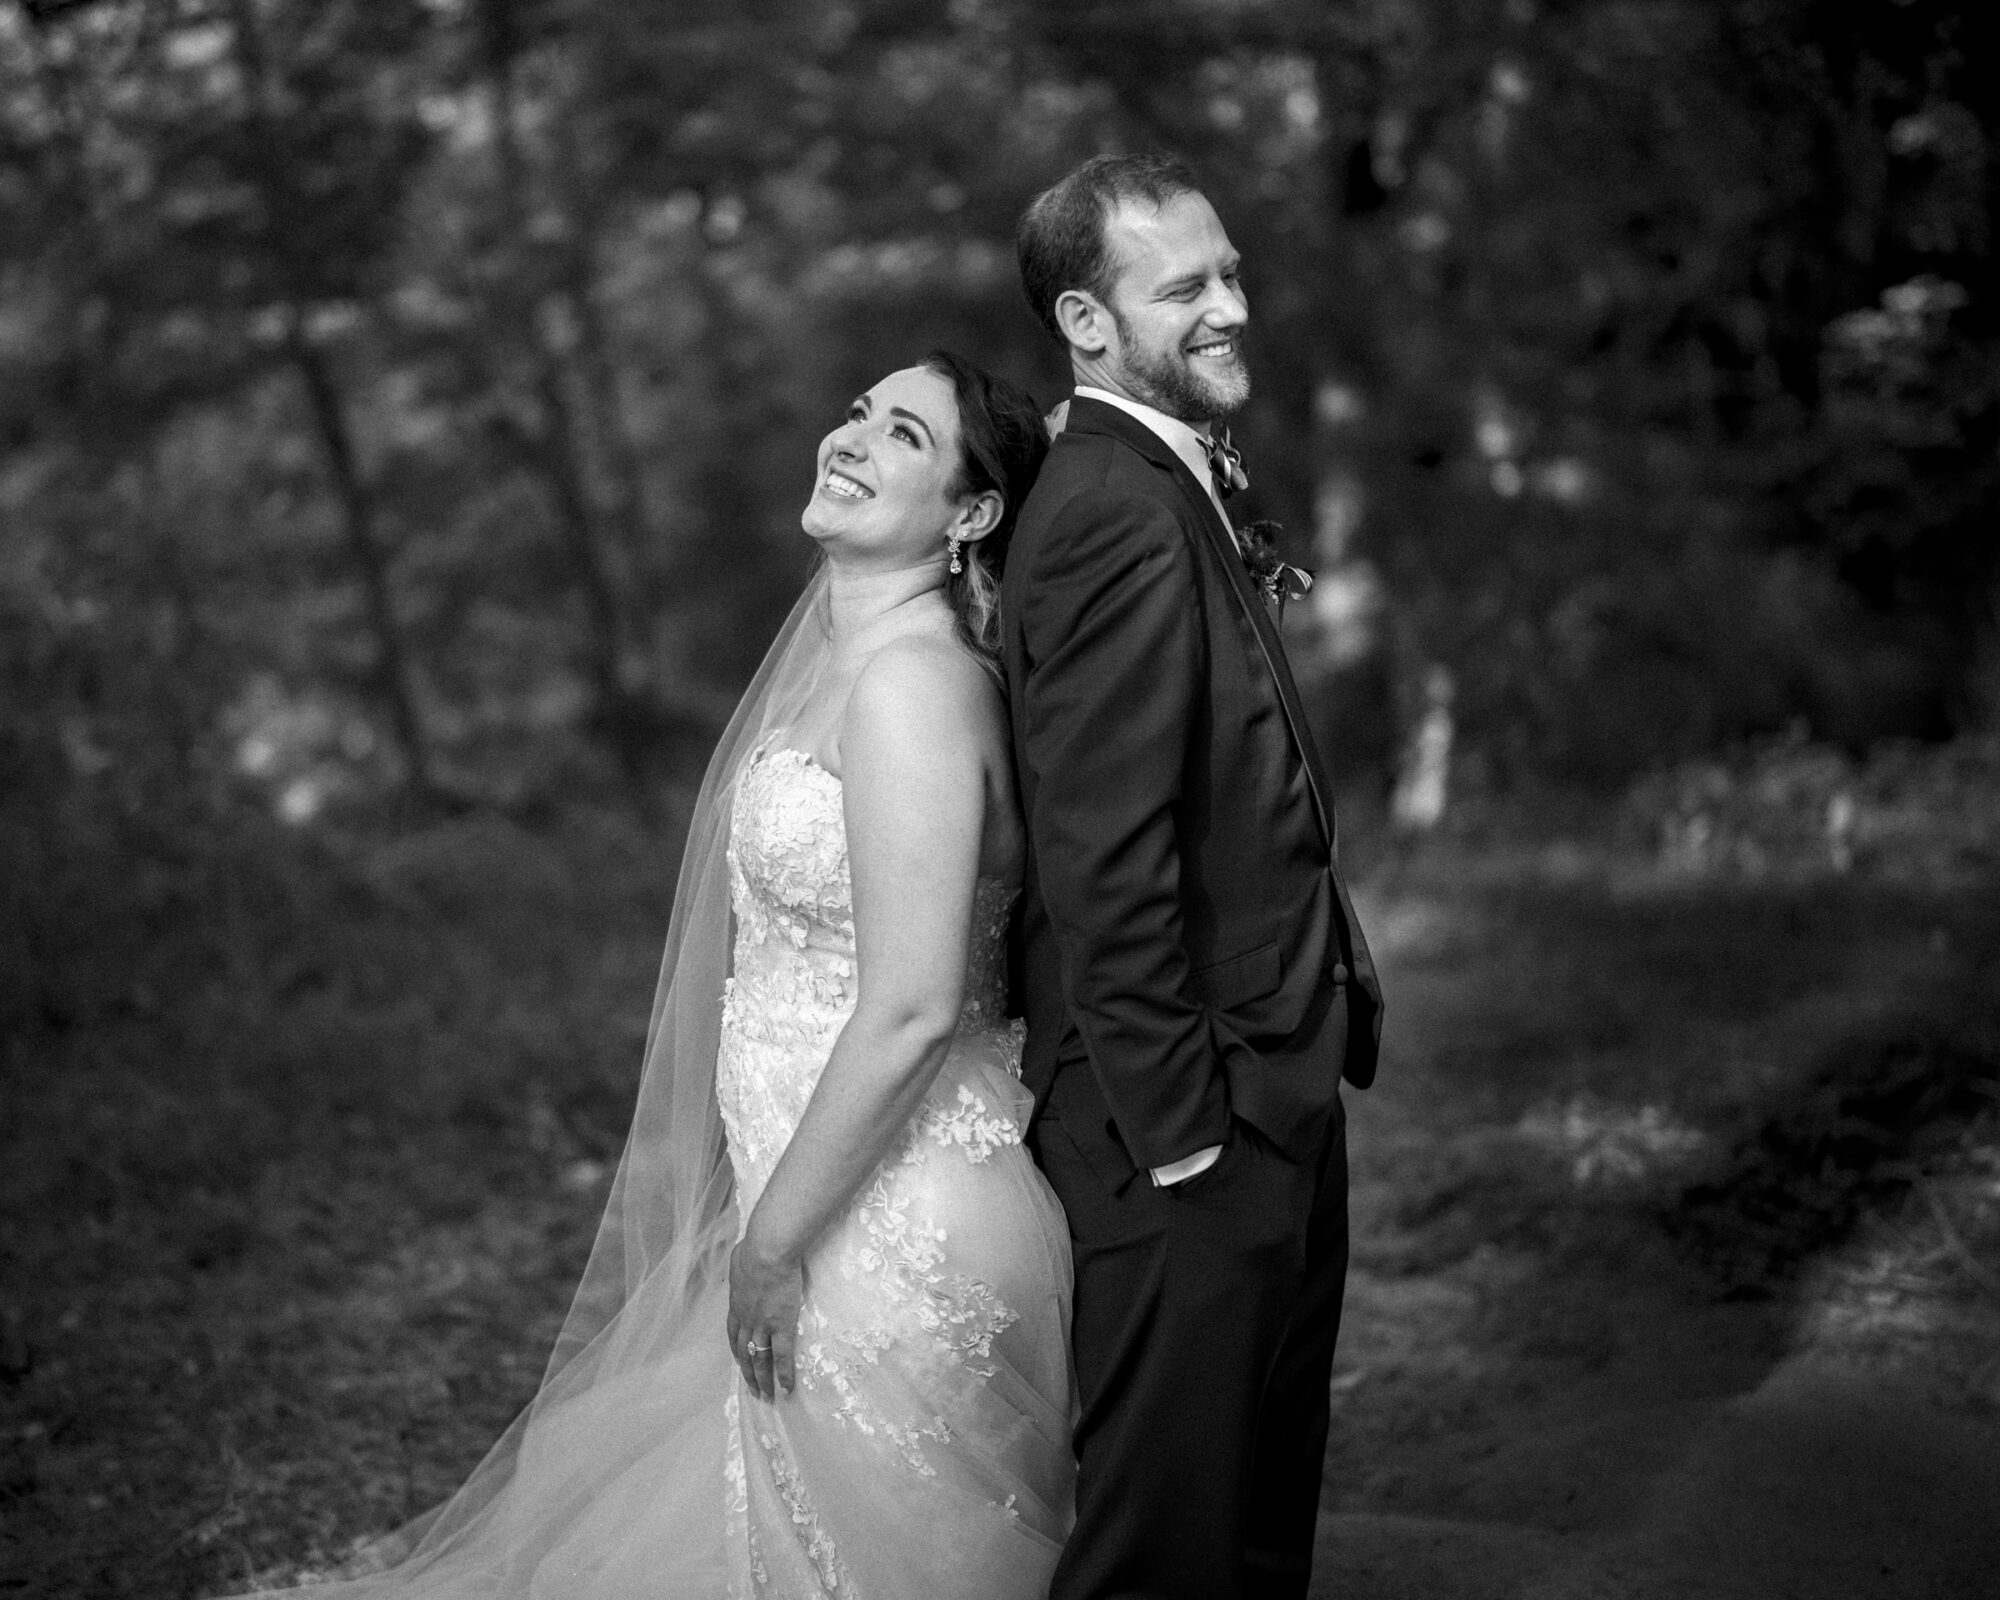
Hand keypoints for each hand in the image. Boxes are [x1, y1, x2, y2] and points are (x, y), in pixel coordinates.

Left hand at [726, 1223, 802, 1401]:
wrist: (768, 1250)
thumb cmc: (755, 1247)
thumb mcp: (740, 1258)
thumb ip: (742, 1265)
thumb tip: (742, 1258)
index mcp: (737, 1305)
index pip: (734, 1336)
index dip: (738, 1352)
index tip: (741, 1364)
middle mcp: (746, 1320)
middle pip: (744, 1353)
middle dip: (748, 1374)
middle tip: (753, 1392)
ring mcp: (762, 1325)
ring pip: (760, 1360)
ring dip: (762, 1381)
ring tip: (767, 1398)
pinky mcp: (781, 1325)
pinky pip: (782, 1355)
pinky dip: (784, 1374)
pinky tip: (787, 1388)